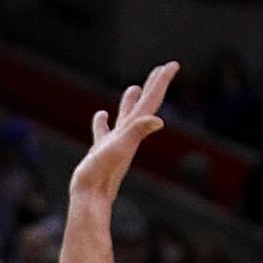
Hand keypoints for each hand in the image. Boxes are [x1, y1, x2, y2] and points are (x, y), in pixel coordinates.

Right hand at [68, 62, 176, 207]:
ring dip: (131, 101)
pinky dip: (103, 121)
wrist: (90, 198)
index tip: (173, 64)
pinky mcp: (101, 152)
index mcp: (133, 130)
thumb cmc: (101, 174)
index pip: (151, 101)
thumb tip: (159, 121)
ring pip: (125, 117)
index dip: (161, 82)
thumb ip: (137, 132)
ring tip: (136, 87)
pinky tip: (101, 115)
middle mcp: (127, 135)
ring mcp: (114, 144)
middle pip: (144, 105)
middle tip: (164, 68)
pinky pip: (104, 131)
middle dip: (154, 86)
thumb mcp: (119, 148)